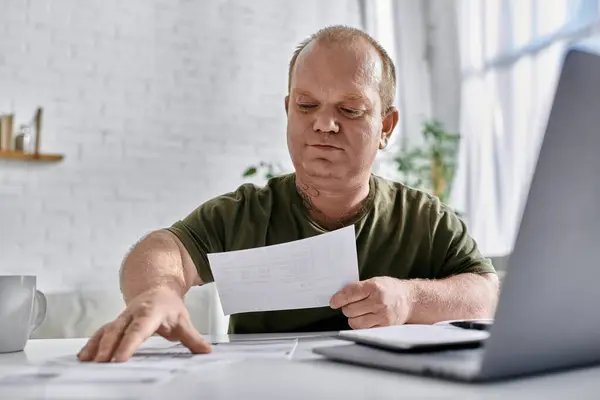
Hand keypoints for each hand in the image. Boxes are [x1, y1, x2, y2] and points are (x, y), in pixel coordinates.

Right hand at [77, 286, 211, 362]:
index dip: (129, 344)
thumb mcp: (183, 321)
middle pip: (118, 330)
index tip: (119, 359)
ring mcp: (122, 317)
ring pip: (106, 330)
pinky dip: (91, 344)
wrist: (158, 288)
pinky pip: (101, 332)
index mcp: (150, 313)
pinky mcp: (115, 322)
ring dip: (96, 346)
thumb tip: (207, 351)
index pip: (138, 330)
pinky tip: (83, 357)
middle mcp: (132, 314)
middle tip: (101, 365)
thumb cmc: (170, 307)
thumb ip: (192, 338)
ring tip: (88, 363)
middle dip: (108, 347)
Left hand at [330, 277, 413, 328]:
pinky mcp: (384, 327)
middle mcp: (379, 301)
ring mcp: (382, 316)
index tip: (333, 302)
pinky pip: (363, 329)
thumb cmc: (390, 289)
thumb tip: (339, 297)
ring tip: (359, 312)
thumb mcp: (375, 281)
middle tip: (351, 305)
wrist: (410, 299)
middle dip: (347, 308)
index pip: (350, 293)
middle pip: (349, 310)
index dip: (338, 299)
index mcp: (374, 287)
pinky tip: (366, 318)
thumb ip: (358, 288)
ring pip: (354, 322)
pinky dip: (361, 325)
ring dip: (353, 318)